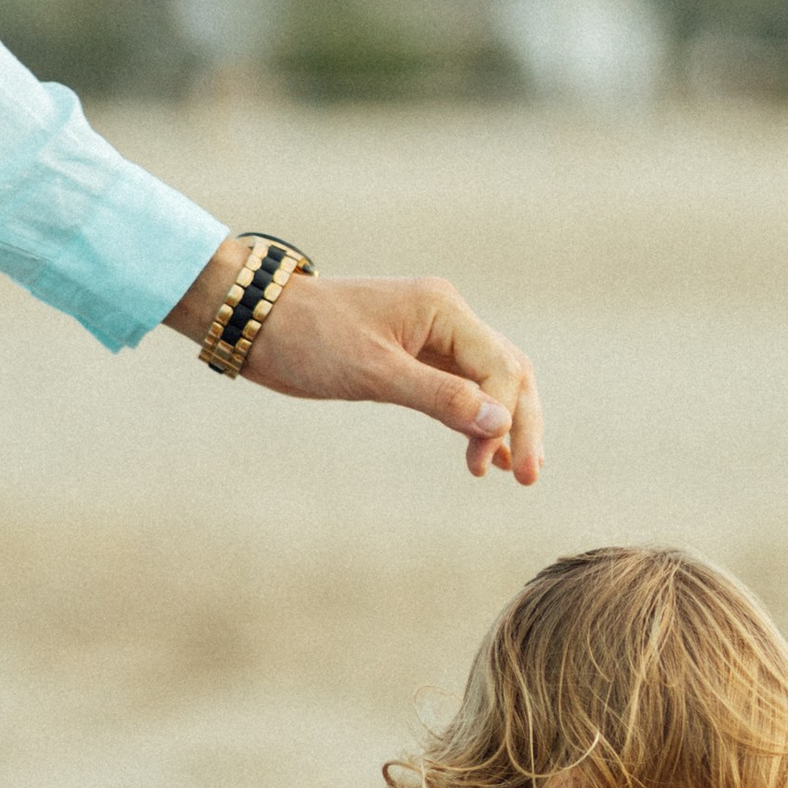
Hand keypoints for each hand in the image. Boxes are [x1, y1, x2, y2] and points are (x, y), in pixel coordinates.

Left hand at [166, 249, 542, 481]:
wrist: (257, 321)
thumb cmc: (309, 339)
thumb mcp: (373, 373)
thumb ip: (439, 397)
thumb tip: (500, 423)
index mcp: (442, 308)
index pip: (500, 366)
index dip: (507, 417)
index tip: (493, 464)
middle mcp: (445, 317)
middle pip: (507, 372)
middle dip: (522, 423)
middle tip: (531, 479)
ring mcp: (431, 335)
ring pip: (488, 381)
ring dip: (504, 423)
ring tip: (518, 472)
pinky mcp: (412, 355)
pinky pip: (459, 387)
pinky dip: (476, 418)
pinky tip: (489, 453)